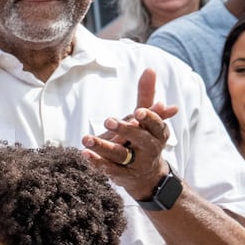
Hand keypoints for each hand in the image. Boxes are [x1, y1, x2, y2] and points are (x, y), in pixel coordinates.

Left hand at [82, 69, 179, 199]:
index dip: (149, 119)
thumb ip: (145, 95)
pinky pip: (109, 170)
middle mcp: (150, 149)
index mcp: (159, 134)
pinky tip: (85, 154)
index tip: (138, 112)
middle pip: (140, 140)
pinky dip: (97, 162)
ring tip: (86, 138)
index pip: (157, 125)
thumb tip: (150, 69)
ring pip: (120, 155)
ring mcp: (136, 164)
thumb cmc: (143, 137)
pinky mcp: (122, 175)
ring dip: (103, 147)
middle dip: (125, 130)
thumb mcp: (144, 118)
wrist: (145, 174)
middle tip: (108, 121)